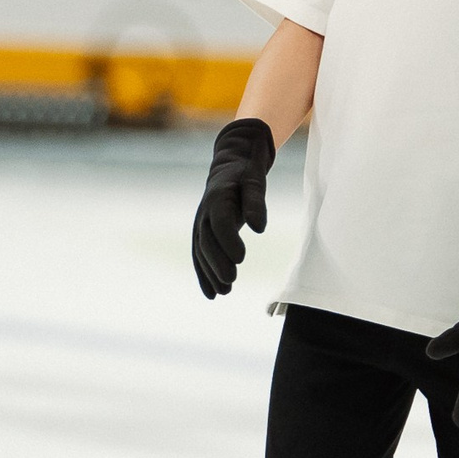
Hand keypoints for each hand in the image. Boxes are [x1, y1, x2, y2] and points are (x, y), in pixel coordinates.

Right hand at [192, 118, 274, 298]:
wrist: (230, 165)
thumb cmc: (246, 173)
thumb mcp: (255, 181)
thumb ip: (256, 202)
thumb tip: (258, 228)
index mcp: (218, 198)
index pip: (221, 223)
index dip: (228, 241)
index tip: (241, 259)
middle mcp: (204, 213)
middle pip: (208, 242)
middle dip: (217, 263)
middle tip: (231, 282)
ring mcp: (200, 224)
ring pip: (202, 252)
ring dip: (210, 273)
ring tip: (225, 292)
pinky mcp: (202, 233)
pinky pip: (200, 255)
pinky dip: (204, 274)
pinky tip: (212, 293)